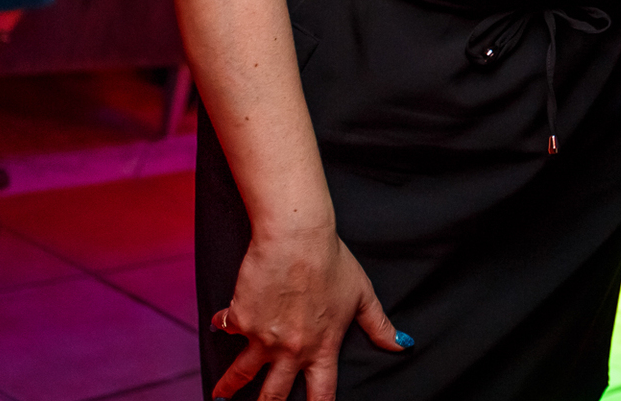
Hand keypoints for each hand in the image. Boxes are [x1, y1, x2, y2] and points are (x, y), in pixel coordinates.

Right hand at [211, 227, 407, 400]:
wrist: (297, 236)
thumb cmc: (332, 260)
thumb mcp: (362, 294)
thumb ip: (379, 325)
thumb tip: (402, 345)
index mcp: (323, 347)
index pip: (322, 394)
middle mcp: (292, 350)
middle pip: (274, 396)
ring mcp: (263, 337)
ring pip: (241, 374)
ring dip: (228, 388)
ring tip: (218, 398)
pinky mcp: (241, 319)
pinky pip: (228, 327)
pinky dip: (224, 324)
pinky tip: (221, 323)